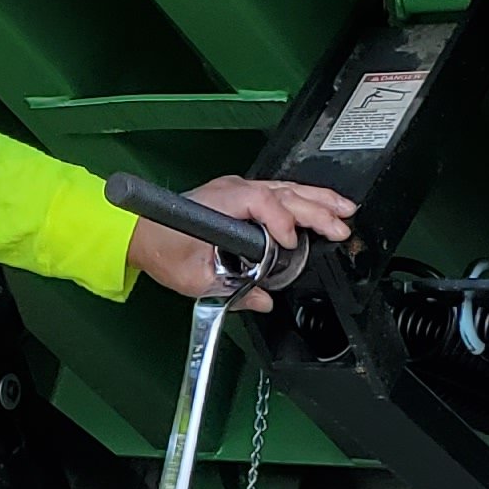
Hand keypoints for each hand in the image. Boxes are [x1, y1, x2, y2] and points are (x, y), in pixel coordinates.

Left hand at [127, 177, 359, 311]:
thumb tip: (262, 300)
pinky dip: (306, 199)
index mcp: (221, 204)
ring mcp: (241, 190)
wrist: (143, 232)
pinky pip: (282, 192)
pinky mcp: (244, 195)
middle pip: (284, 193)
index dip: (281, 221)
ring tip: (345, 211)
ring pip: (288, 188)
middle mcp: (234, 191)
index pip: (262, 203)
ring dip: (319, 200)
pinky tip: (324, 207)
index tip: (291, 243)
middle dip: (316, 209)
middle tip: (341, 227)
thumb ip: (232, 291)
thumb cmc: (163, 247)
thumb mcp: (195, 279)